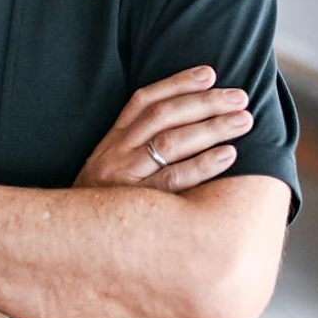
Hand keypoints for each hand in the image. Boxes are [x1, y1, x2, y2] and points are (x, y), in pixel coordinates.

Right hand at [74, 65, 251, 192]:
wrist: (74, 243)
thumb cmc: (104, 206)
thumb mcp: (110, 170)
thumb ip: (137, 148)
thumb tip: (185, 124)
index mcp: (111, 141)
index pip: (144, 101)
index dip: (177, 83)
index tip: (210, 74)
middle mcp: (115, 154)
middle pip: (163, 116)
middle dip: (204, 103)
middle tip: (240, 98)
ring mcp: (124, 178)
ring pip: (170, 143)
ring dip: (211, 127)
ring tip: (242, 121)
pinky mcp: (136, 205)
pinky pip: (173, 180)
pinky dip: (203, 164)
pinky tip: (229, 154)